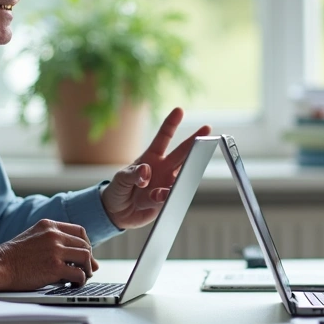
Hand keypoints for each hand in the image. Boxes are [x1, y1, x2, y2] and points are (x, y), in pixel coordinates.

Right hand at [0, 219, 100, 291]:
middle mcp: (53, 235)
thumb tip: (75, 254)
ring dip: (87, 269)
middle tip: (87, 270)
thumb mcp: (33, 238)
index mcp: (48, 225)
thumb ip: (53, 242)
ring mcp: (54, 250)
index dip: (86, 244)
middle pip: (84, 244)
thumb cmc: (12, 257)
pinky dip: (80, 280)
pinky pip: (78, 273)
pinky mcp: (54, 267)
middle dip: (88, 259)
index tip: (86, 255)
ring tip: (82, 278)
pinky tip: (74, 284)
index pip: (79, 231)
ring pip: (85, 257)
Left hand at [101, 107, 210, 228]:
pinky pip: (172, 196)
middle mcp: (162, 168)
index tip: (179, 110)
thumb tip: (146, 171)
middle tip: (207, 128)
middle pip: (182, 153)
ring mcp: (166, 183)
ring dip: (179, 177)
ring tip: (160, 189)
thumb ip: (132, 174)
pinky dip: (165, 197)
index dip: (171, 124)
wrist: (117, 213)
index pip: (163, 138)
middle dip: (194, 141)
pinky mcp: (166, 199)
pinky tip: (156, 198)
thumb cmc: (118, 190)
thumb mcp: (120, 179)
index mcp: (150, 158)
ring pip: (182, 175)